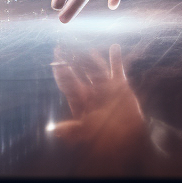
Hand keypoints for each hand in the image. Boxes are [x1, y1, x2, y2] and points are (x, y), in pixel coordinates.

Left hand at [50, 44, 152, 169]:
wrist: (128, 136)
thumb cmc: (106, 135)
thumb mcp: (88, 131)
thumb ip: (72, 129)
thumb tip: (53, 130)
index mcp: (81, 99)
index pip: (67, 81)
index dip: (60, 70)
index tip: (54, 58)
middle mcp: (91, 90)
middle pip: (79, 71)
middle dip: (70, 59)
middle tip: (63, 46)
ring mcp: (105, 86)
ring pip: (95, 67)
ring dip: (90, 57)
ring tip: (84, 46)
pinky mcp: (119, 85)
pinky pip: (116, 68)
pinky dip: (116, 58)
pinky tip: (114, 47)